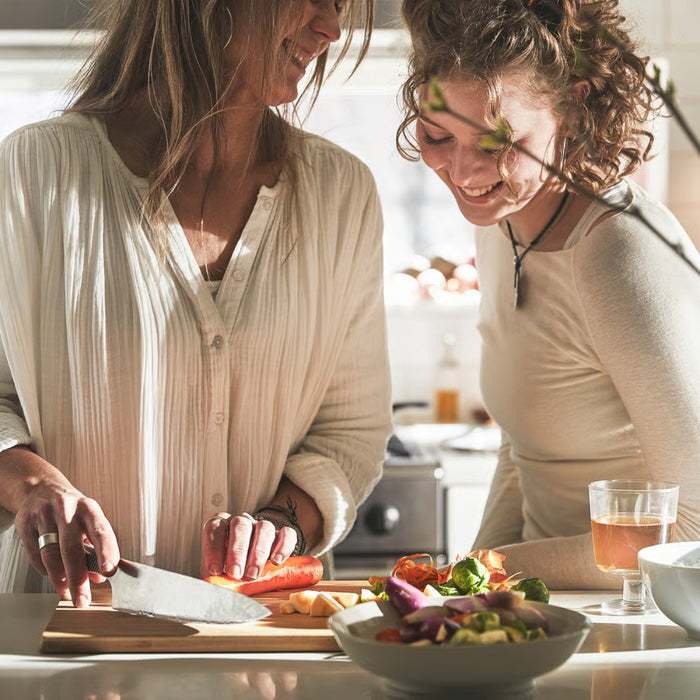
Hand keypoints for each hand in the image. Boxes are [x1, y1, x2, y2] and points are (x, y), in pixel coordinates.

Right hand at [9, 450, 119, 606]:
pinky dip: (45, 570)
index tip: (109, 572)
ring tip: (67, 594)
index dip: (106, 552)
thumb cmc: (71, 509)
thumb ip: (95, 546)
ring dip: (60, 579)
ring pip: (51, 554)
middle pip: (72, 548)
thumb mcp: (88, 520)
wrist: (41, 489)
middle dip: (78, 578)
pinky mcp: (26, 524)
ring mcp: (44, 516)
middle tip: (82, 599)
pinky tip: (53, 577)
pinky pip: (35, 555)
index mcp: (88, 508)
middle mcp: (67, 510)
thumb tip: (99, 577)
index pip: (100, 531)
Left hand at [201, 511, 297, 579]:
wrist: (249, 570)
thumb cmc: (230, 570)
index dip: (214, 549)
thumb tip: (213, 586)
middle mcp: (242, 522)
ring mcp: (262, 527)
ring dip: (258, 552)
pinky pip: (287, 534)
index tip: (215, 570)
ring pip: (264, 527)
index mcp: (222, 527)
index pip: (215, 528)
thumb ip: (217, 576)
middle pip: (240, 525)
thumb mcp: (219, 572)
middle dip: (237, 551)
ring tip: (253, 574)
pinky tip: (277, 561)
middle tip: (236, 573)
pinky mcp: (281, 535)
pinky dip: (283, 547)